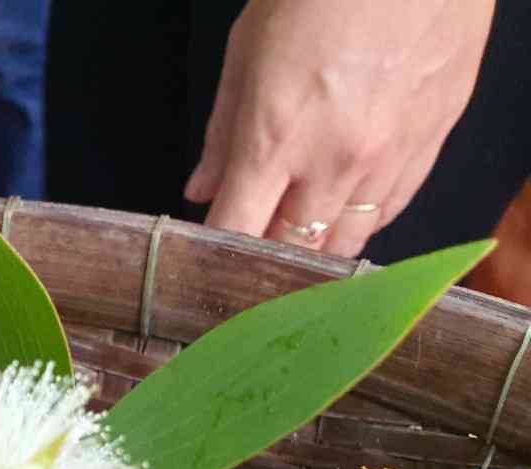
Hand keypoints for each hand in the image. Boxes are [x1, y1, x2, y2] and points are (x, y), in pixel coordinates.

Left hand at [185, 0, 494, 256]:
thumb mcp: (247, 49)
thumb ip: (223, 132)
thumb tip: (203, 188)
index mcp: (276, 139)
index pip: (238, 231)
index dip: (219, 252)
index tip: (210, 254)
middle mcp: (334, 161)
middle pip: (293, 249)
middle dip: (267, 253)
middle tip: (254, 241)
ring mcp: (388, 157)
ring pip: (347, 242)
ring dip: (317, 247)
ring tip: (299, 232)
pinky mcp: (431, 142)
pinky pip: (390, 209)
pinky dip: (361, 219)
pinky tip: (343, 208)